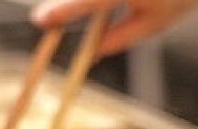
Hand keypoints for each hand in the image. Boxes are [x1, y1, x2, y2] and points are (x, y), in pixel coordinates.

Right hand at [32, 0, 197, 55]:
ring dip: (76, 5)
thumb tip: (91, 54)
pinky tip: (99, 11)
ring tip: (64, 18)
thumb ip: (121, 38)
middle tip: (47, 18)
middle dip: (64, 5)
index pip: (91, 0)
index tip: (41, 21)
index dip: (63, 11)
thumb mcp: (156, 22)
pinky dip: (94, 2)